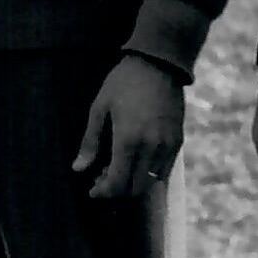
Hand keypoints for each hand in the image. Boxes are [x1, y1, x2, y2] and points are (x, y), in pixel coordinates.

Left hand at [72, 54, 185, 198]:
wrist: (158, 64)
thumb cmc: (123, 83)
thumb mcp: (99, 108)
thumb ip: (90, 142)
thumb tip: (78, 169)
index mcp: (128, 141)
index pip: (118, 183)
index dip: (103, 192)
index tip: (92, 191)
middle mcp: (151, 148)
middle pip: (135, 188)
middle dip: (117, 190)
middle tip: (101, 179)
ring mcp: (168, 146)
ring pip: (151, 182)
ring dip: (133, 183)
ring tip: (116, 167)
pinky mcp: (178, 141)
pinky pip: (164, 170)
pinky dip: (148, 174)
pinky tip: (135, 161)